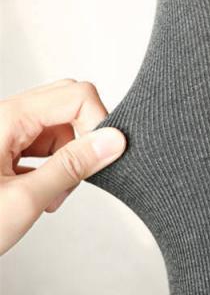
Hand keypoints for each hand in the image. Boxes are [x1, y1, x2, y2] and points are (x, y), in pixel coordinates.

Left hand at [0, 79, 125, 254]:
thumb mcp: (24, 199)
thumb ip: (73, 166)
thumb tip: (113, 141)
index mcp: (7, 119)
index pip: (76, 95)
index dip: (97, 123)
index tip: (101, 156)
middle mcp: (6, 118)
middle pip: (68, 103)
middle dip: (84, 136)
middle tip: (81, 171)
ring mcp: (5, 132)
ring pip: (59, 125)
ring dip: (69, 156)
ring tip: (55, 194)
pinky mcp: (5, 148)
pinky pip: (44, 142)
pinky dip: (54, 165)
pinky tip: (45, 193)